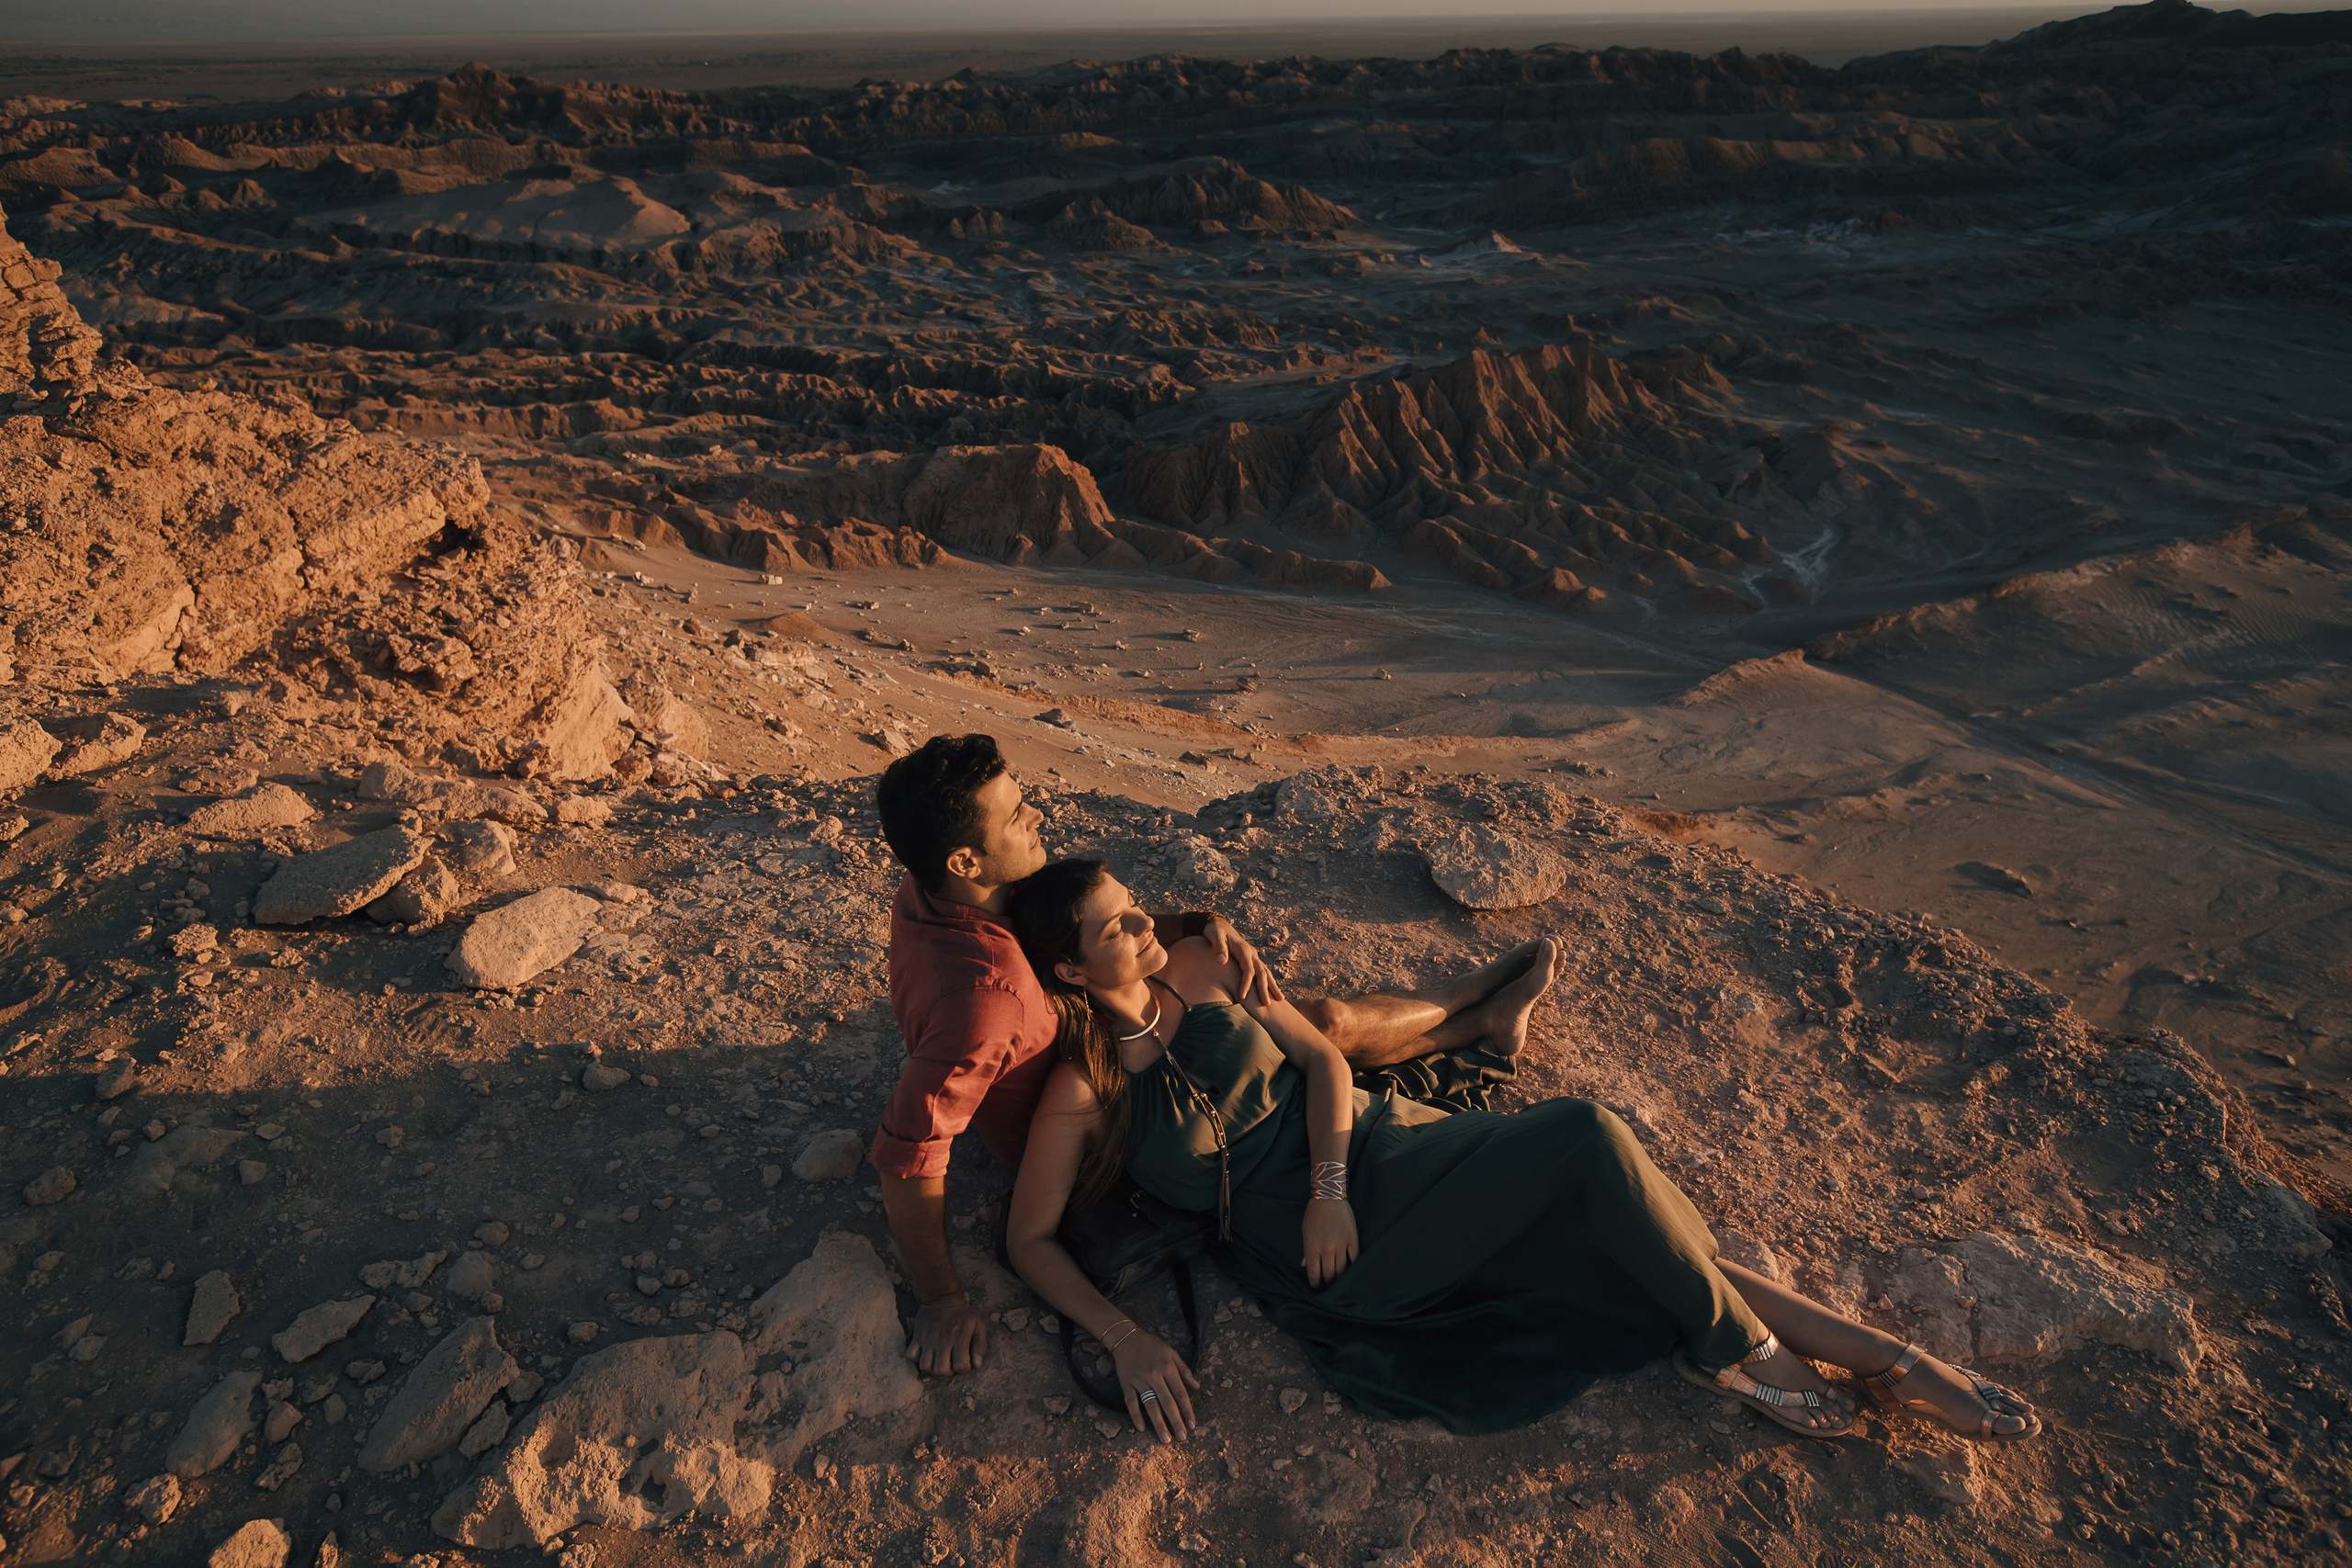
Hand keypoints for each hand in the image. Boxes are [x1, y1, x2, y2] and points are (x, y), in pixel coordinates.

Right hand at [903, 1294, 989, 1375]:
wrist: (942, 1296)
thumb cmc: (962, 1313)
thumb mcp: (978, 1324)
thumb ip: (980, 1345)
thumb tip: (977, 1365)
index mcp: (959, 1339)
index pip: (961, 1367)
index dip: (964, 1368)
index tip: (964, 1361)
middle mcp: (943, 1342)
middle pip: (941, 1371)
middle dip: (947, 1371)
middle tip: (950, 1363)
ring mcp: (928, 1340)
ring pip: (925, 1367)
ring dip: (932, 1368)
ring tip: (937, 1361)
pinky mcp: (917, 1337)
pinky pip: (911, 1356)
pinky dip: (916, 1359)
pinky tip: (924, 1354)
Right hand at [1109, 1326, 1200, 1442]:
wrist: (1126, 1338)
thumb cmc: (1152, 1346)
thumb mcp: (1171, 1353)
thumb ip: (1184, 1370)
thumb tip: (1197, 1387)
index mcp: (1167, 1368)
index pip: (1180, 1393)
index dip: (1187, 1410)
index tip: (1192, 1425)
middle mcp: (1154, 1376)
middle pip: (1167, 1402)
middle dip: (1175, 1421)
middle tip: (1182, 1438)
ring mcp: (1139, 1380)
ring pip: (1150, 1405)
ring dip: (1158, 1423)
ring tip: (1165, 1439)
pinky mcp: (1126, 1383)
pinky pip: (1131, 1402)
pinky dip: (1135, 1415)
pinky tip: (1141, 1428)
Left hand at [1202, 915, 1280, 1005]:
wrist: (1219, 924)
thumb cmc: (1215, 932)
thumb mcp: (1214, 936)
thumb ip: (1218, 948)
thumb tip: (1221, 961)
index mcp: (1244, 950)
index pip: (1248, 970)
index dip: (1246, 984)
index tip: (1241, 997)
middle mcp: (1252, 953)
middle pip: (1262, 973)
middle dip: (1265, 989)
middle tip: (1267, 1004)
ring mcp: (1253, 956)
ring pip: (1266, 972)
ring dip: (1272, 986)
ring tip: (1280, 1000)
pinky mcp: (1251, 959)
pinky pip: (1263, 971)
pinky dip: (1268, 981)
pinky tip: (1272, 990)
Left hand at [1301, 1198, 1357, 1287]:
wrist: (1329, 1197)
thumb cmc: (1314, 1215)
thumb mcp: (1305, 1232)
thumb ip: (1306, 1251)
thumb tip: (1306, 1266)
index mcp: (1312, 1248)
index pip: (1314, 1274)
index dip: (1316, 1284)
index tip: (1317, 1289)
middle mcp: (1326, 1249)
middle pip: (1330, 1275)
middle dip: (1329, 1284)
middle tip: (1329, 1288)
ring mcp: (1341, 1245)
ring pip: (1342, 1270)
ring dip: (1340, 1279)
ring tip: (1339, 1283)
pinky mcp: (1352, 1239)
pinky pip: (1354, 1258)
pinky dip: (1353, 1267)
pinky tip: (1351, 1271)